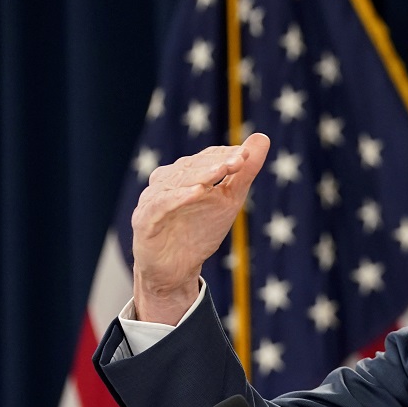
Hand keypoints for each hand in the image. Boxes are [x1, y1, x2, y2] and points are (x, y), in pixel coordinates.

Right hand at [131, 133, 270, 323]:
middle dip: (216, 163)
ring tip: (222, 170)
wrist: (176, 269)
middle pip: (192, 166)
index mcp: (184, 173)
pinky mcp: (145, 220)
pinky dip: (178, 197)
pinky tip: (197, 192)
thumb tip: (263, 137)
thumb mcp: (229, 200)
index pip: (206, 158)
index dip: (226, 155)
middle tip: (240, 160)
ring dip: (200, 175)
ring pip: (176, 182)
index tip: (248, 154)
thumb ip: (244, 171)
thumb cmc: (201, 230)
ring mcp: (153, 199)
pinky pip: (161, 205)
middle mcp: (166, 181)